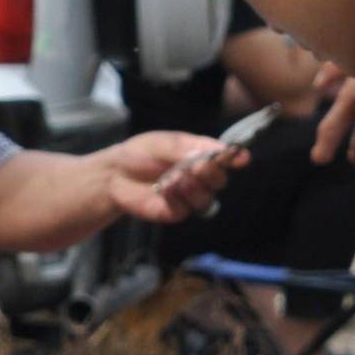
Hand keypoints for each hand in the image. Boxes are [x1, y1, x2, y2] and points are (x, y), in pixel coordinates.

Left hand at [104, 130, 233, 224]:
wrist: (114, 174)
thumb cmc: (140, 153)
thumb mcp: (163, 143)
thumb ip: (187, 148)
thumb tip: (215, 152)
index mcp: (200, 155)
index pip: (224, 158)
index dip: (234, 158)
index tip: (240, 158)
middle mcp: (199, 178)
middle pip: (219, 181)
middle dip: (210, 173)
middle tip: (196, 166)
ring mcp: (188, 197)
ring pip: (205, 198)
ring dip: (191, 187)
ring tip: (172, 178)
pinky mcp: (175, 212)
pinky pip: (185, 209)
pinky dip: (175, 198)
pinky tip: (162, 189)